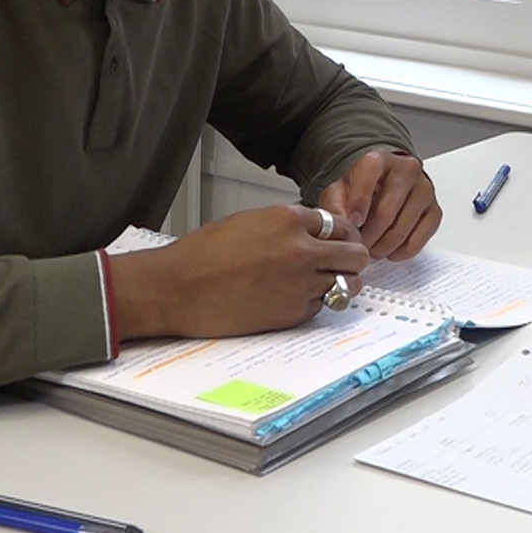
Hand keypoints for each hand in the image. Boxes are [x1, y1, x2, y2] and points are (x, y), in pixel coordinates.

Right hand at [111, 205, 368, 339]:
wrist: (175, 288)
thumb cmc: (202, 253)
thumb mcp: (251, 221)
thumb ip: (288, 225)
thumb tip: (313, 233)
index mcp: (289, 219)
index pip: (340, 224)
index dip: (342, 234)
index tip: (340, 241)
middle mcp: (301, 250)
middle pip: (356, 254)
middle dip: (353, 258)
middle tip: (344, 263)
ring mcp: (300, 284)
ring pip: (348, 284)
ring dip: (343, 283)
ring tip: (329, 283)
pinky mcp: (292, 313)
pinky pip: (322, 306)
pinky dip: (317, 303)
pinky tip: (298, 299)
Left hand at [318, 149, 440, 260]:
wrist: (385, 186)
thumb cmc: (361, 190)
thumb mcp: (340, 191)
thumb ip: (334, 205)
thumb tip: (342, 225)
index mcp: (379, 160)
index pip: (370, 175)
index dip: (358, 203)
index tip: (352, 223)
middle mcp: (406, 170)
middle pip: (386, 212)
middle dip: (368, 236)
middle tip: (358, 246)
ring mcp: (424, 190)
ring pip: (402, 229)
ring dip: (383, 247)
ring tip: (372, 248)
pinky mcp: (434, 210)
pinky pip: (420, 239)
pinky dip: (402, 251)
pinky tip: (391, 250)